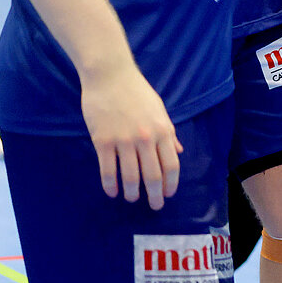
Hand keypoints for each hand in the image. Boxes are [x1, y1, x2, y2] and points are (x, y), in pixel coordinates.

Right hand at [81, 64, 181, 209]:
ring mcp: (124, 141)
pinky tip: (112, 192)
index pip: (171, 164)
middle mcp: (146, 139)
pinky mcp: (103, 141)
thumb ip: (169, 133)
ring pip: (130, 176)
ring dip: (132, 192)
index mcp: (163, 130)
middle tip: (155, 206)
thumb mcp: (160, 110)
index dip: (171, 183)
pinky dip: (110, 184)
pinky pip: (108, 169)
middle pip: (152, 175)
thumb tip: (179, 151)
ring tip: (132, 199)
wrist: (110, 76)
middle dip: (154, 194)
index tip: (169, 194)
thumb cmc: (137, 92)